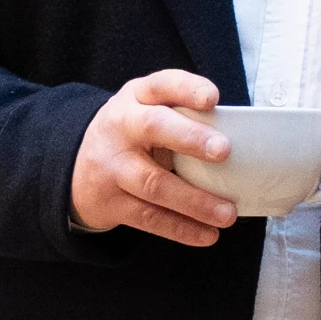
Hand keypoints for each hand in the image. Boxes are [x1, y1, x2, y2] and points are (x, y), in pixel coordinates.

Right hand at [71, 68, 240, 245]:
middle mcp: (122, 126)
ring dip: (195, 201)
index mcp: (136, 97)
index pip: (162, 84)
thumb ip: (182, 117)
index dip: (187, 90)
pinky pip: (149, 217)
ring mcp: (113, 165)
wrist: (74, 166)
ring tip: (228, 213)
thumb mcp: (146, 111)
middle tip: (224, 151)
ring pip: (155, 183)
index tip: (213, 98)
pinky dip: (181, 229)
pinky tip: (207, 235)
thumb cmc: (133, 134)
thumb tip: (246, 144)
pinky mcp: (111, 201)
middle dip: (190, 138)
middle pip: (154, 127)